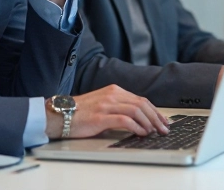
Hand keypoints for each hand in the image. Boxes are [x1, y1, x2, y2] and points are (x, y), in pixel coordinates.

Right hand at [45, 85, 169, 139]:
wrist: (59, 115)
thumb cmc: (80, 113)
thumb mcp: (102, 104)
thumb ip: (118, 107)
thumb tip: (139, 119)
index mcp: (114, 90)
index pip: (141, 99)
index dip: (155, 111)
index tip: (163, 120)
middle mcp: (112, 94)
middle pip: (142, 104)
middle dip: (156, 117)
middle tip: (164, 128)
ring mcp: (106, 104)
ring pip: (136, 110)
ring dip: (149, 122)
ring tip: (154, 132)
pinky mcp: (100, 116)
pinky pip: (124, 120)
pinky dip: (136, 127)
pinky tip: (141, 133)